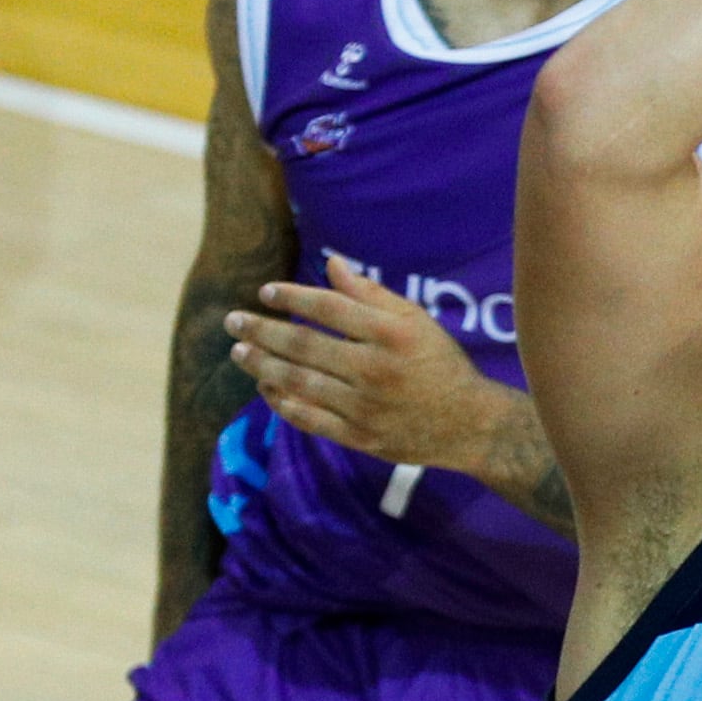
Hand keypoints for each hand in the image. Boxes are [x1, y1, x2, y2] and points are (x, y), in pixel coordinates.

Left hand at [225, 258, 513, 471]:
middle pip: (304, 345)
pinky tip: (265, 386)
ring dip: (262, 365)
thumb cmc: (439, 362)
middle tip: (233, 321)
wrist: (468, 424)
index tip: (265, 291)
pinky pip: (308, 418)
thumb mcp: (415, 320)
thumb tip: (331, 263)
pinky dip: (281, 402)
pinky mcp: (359, 437)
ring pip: (299, 382)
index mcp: (391, 333)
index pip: (329, 307)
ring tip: (239, 352)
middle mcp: (375, 369)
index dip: (292, 297)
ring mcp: (365, 406)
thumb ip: (371, 293)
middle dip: (261, 331)